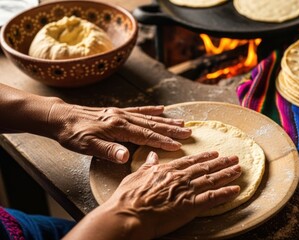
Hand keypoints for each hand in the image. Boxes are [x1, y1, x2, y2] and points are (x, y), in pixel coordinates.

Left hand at [47, 103, 191, 162]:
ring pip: (149, 118)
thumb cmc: (73, 135)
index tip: (178, 146)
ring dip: (166, 121)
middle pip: (152, 125)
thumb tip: (126, 157)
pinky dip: (152, 110)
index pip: (145, 136)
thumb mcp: (87, 146)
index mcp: (118, 128)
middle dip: (171, 130)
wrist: (60, 118)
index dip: (162, 141)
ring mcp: (121, 113)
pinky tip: (161, 109)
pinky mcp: (117, 112)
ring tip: (182, 123)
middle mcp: (123, 118)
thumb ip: (108, 151)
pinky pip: (139, 110)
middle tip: (189, 132)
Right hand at [64, 151, 240, 239]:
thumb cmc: (127, 199)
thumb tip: (153, 155)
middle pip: (205, 168)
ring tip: (238, 169)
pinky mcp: (191, 206)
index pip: (190, 161)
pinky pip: (213, 198)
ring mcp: (187, 191)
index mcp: (167, 170)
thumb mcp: (136, 176)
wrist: (128, 216)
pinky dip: (226, 192)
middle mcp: (180, 178)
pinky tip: (236, 189)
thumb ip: (148, 165)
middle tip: (234, 158)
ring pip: (212, 179)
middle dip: (221, 162)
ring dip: (227, 174)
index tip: (214, 153)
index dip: (204, 157)